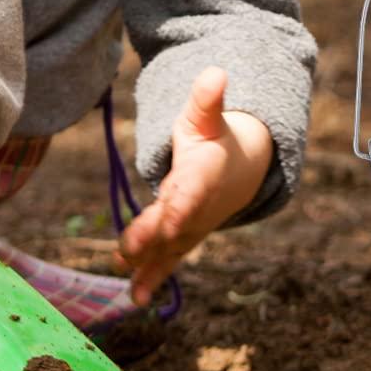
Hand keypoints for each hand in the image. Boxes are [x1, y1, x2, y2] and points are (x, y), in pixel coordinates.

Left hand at [114, 66, 273, 306]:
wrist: (243, 170)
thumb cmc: (216, 137)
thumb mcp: (208, 115)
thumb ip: (207, 99)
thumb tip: (216, 71)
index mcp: (203, 172)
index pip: (191, 191)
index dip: (180, 204)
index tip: (167, 218)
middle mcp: (199, 205)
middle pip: (175, 224)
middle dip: (152, 238)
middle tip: (127, 250)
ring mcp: (193, 226)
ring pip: (170, 248)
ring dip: (149, 266)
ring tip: (131, 288)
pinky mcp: (182, 238)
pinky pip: (167, 260)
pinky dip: (153, 279)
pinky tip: (136, 299)